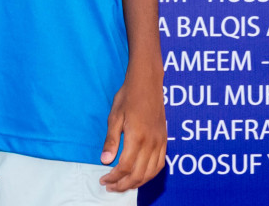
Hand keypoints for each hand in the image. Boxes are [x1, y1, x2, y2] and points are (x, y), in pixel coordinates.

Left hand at [100, 73, 165, 192]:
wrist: (147, 83)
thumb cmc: (128, 97)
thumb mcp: (114, 116)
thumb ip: (111, 140)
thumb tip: (105, 160)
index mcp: (137, 137)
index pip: (125, 167)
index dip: (114, 177)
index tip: (103, 179)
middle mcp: (151, 143)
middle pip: (138, 174)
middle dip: (123, 184)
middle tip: (110, 186)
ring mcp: (160, 142)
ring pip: (151, 173)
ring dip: (136, 183)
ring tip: (123, 185)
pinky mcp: (164, 140)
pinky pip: (160, 164)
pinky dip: (150, 175)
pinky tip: (140, 176)